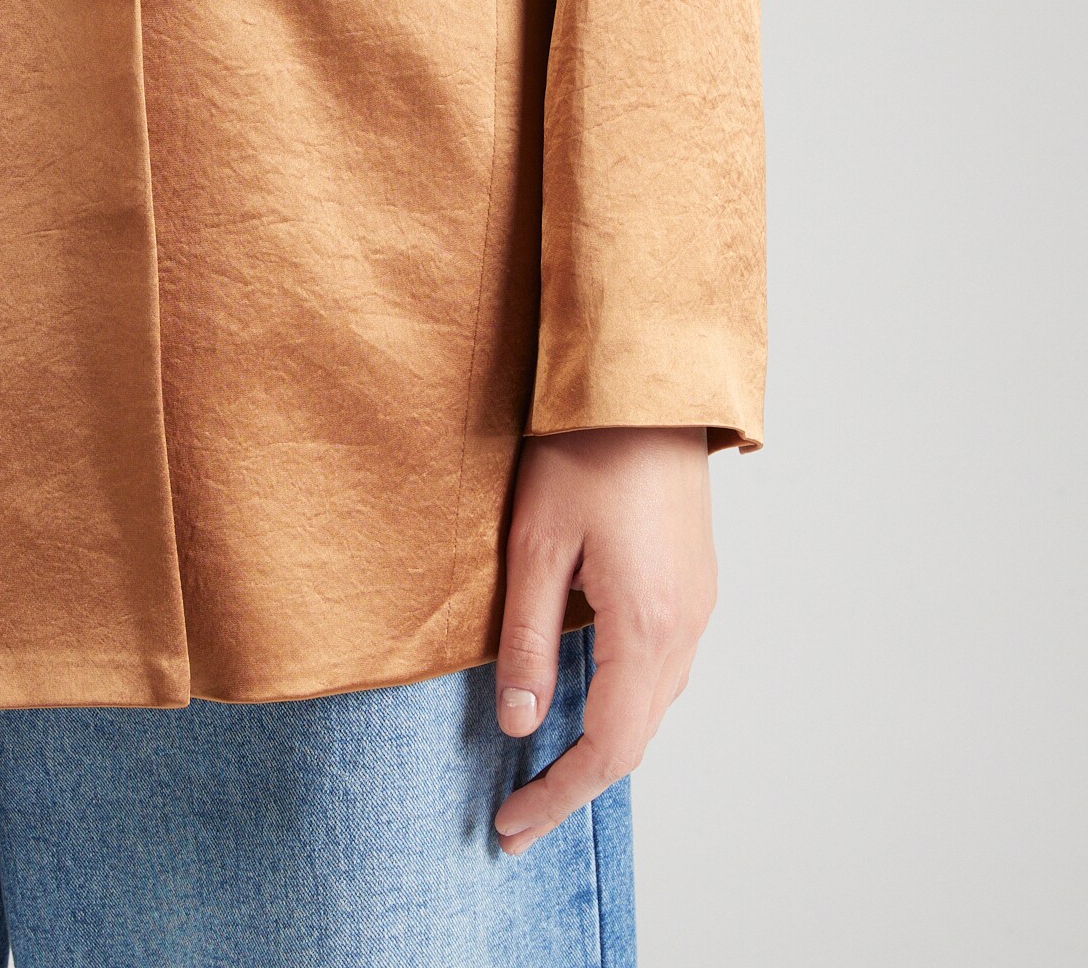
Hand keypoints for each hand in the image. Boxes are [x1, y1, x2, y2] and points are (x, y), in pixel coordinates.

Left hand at [492, 426, 715, 855]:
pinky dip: (623, 700)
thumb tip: (520, 723)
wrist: (646, 382)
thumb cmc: (586, 448)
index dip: (558, 796)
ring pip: (653, 705)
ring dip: (602, 743)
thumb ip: (528, 639)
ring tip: (543, 765)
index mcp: (647, 626)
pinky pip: (662, 667)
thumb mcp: (535, 543)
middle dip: (575, 783)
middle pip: (636, 737)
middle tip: (517, 815)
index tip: (511, 827)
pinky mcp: (693, 582)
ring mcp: (697, 604)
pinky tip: (584, 694)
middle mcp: (685, 626)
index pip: (608, 749)